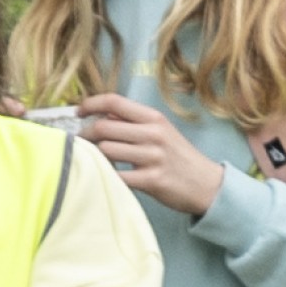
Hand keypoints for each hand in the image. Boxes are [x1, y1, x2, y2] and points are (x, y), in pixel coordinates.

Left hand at [65, 96, 228, 220]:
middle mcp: (153, 134)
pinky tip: (107, 175)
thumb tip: (102, 113)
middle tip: (81, 142)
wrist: (207, 185)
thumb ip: (134, 122)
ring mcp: (153, 157)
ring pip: (106, 150)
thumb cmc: (179, 157)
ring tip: (94, 160)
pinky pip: (117, 175)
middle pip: (104, 127)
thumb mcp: (162, 131)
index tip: (78, 112)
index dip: (90, 104)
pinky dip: (106, 175)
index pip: (114, 101)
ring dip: (93, 156)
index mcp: (153, 118)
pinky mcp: (151, 181)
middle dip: (85, 135)